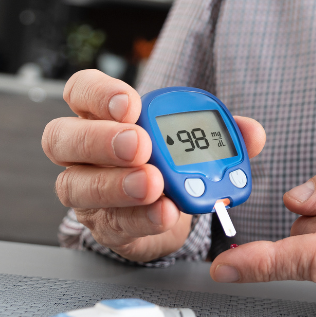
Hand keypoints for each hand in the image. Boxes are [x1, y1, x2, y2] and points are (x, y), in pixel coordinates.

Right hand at [42, 70, 264, 262]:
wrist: (165, 212)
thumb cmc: (169, 163)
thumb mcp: (195, 142)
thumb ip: (222, 133)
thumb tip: (252, 132)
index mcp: (102, 115)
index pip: (81, 90)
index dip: (100, 94)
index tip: (131, 104)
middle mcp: (81, 151)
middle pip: (63, 138)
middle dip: (102, 140)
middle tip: (140, 145)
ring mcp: (84, 190)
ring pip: (77, 185)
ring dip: (118, 185)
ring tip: (153, 185)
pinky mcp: (101, 226)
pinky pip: (112, 222)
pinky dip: (142, 218)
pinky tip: (166, 213)